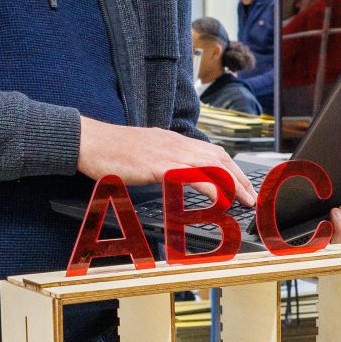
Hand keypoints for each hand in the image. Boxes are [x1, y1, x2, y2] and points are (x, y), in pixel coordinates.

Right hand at [77, 118, 254, 205]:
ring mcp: (168, 153)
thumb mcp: (145, 153)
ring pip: (212, 165)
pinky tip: (219, 199)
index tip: (242, 184)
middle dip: (240, 178)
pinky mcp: (158, 165)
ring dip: (233, 184)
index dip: (232, 168)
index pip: (213, 152)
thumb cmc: (111, 150)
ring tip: (243, 200)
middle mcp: (176, 144)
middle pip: (220, 158)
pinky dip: (210, 188)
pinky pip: (192, 175)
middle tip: (251, 197)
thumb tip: (176, 175)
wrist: (89, 142)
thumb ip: (163, 162)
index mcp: (174, 141)